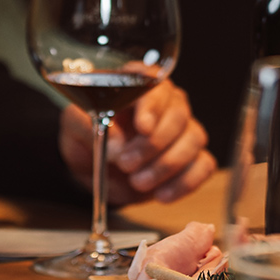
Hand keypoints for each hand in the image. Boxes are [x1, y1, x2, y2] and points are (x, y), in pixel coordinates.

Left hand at [59, 80, 216, 203]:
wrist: (94, 166)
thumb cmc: (87, 135)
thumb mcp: (74, 126)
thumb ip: (87, 126)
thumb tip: (116, 144)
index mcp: (138, 85)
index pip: (156, 84)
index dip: (152, 106)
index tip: (142, 127)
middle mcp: (167, 102)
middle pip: (178, 114)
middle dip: (153, 145)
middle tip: (126, 164)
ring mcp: (183, 129)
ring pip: (194, 139)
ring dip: (167, 165)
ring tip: (138, 183)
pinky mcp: (192, 157)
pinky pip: (205, 165)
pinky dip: (185, 182)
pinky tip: (161, 194)